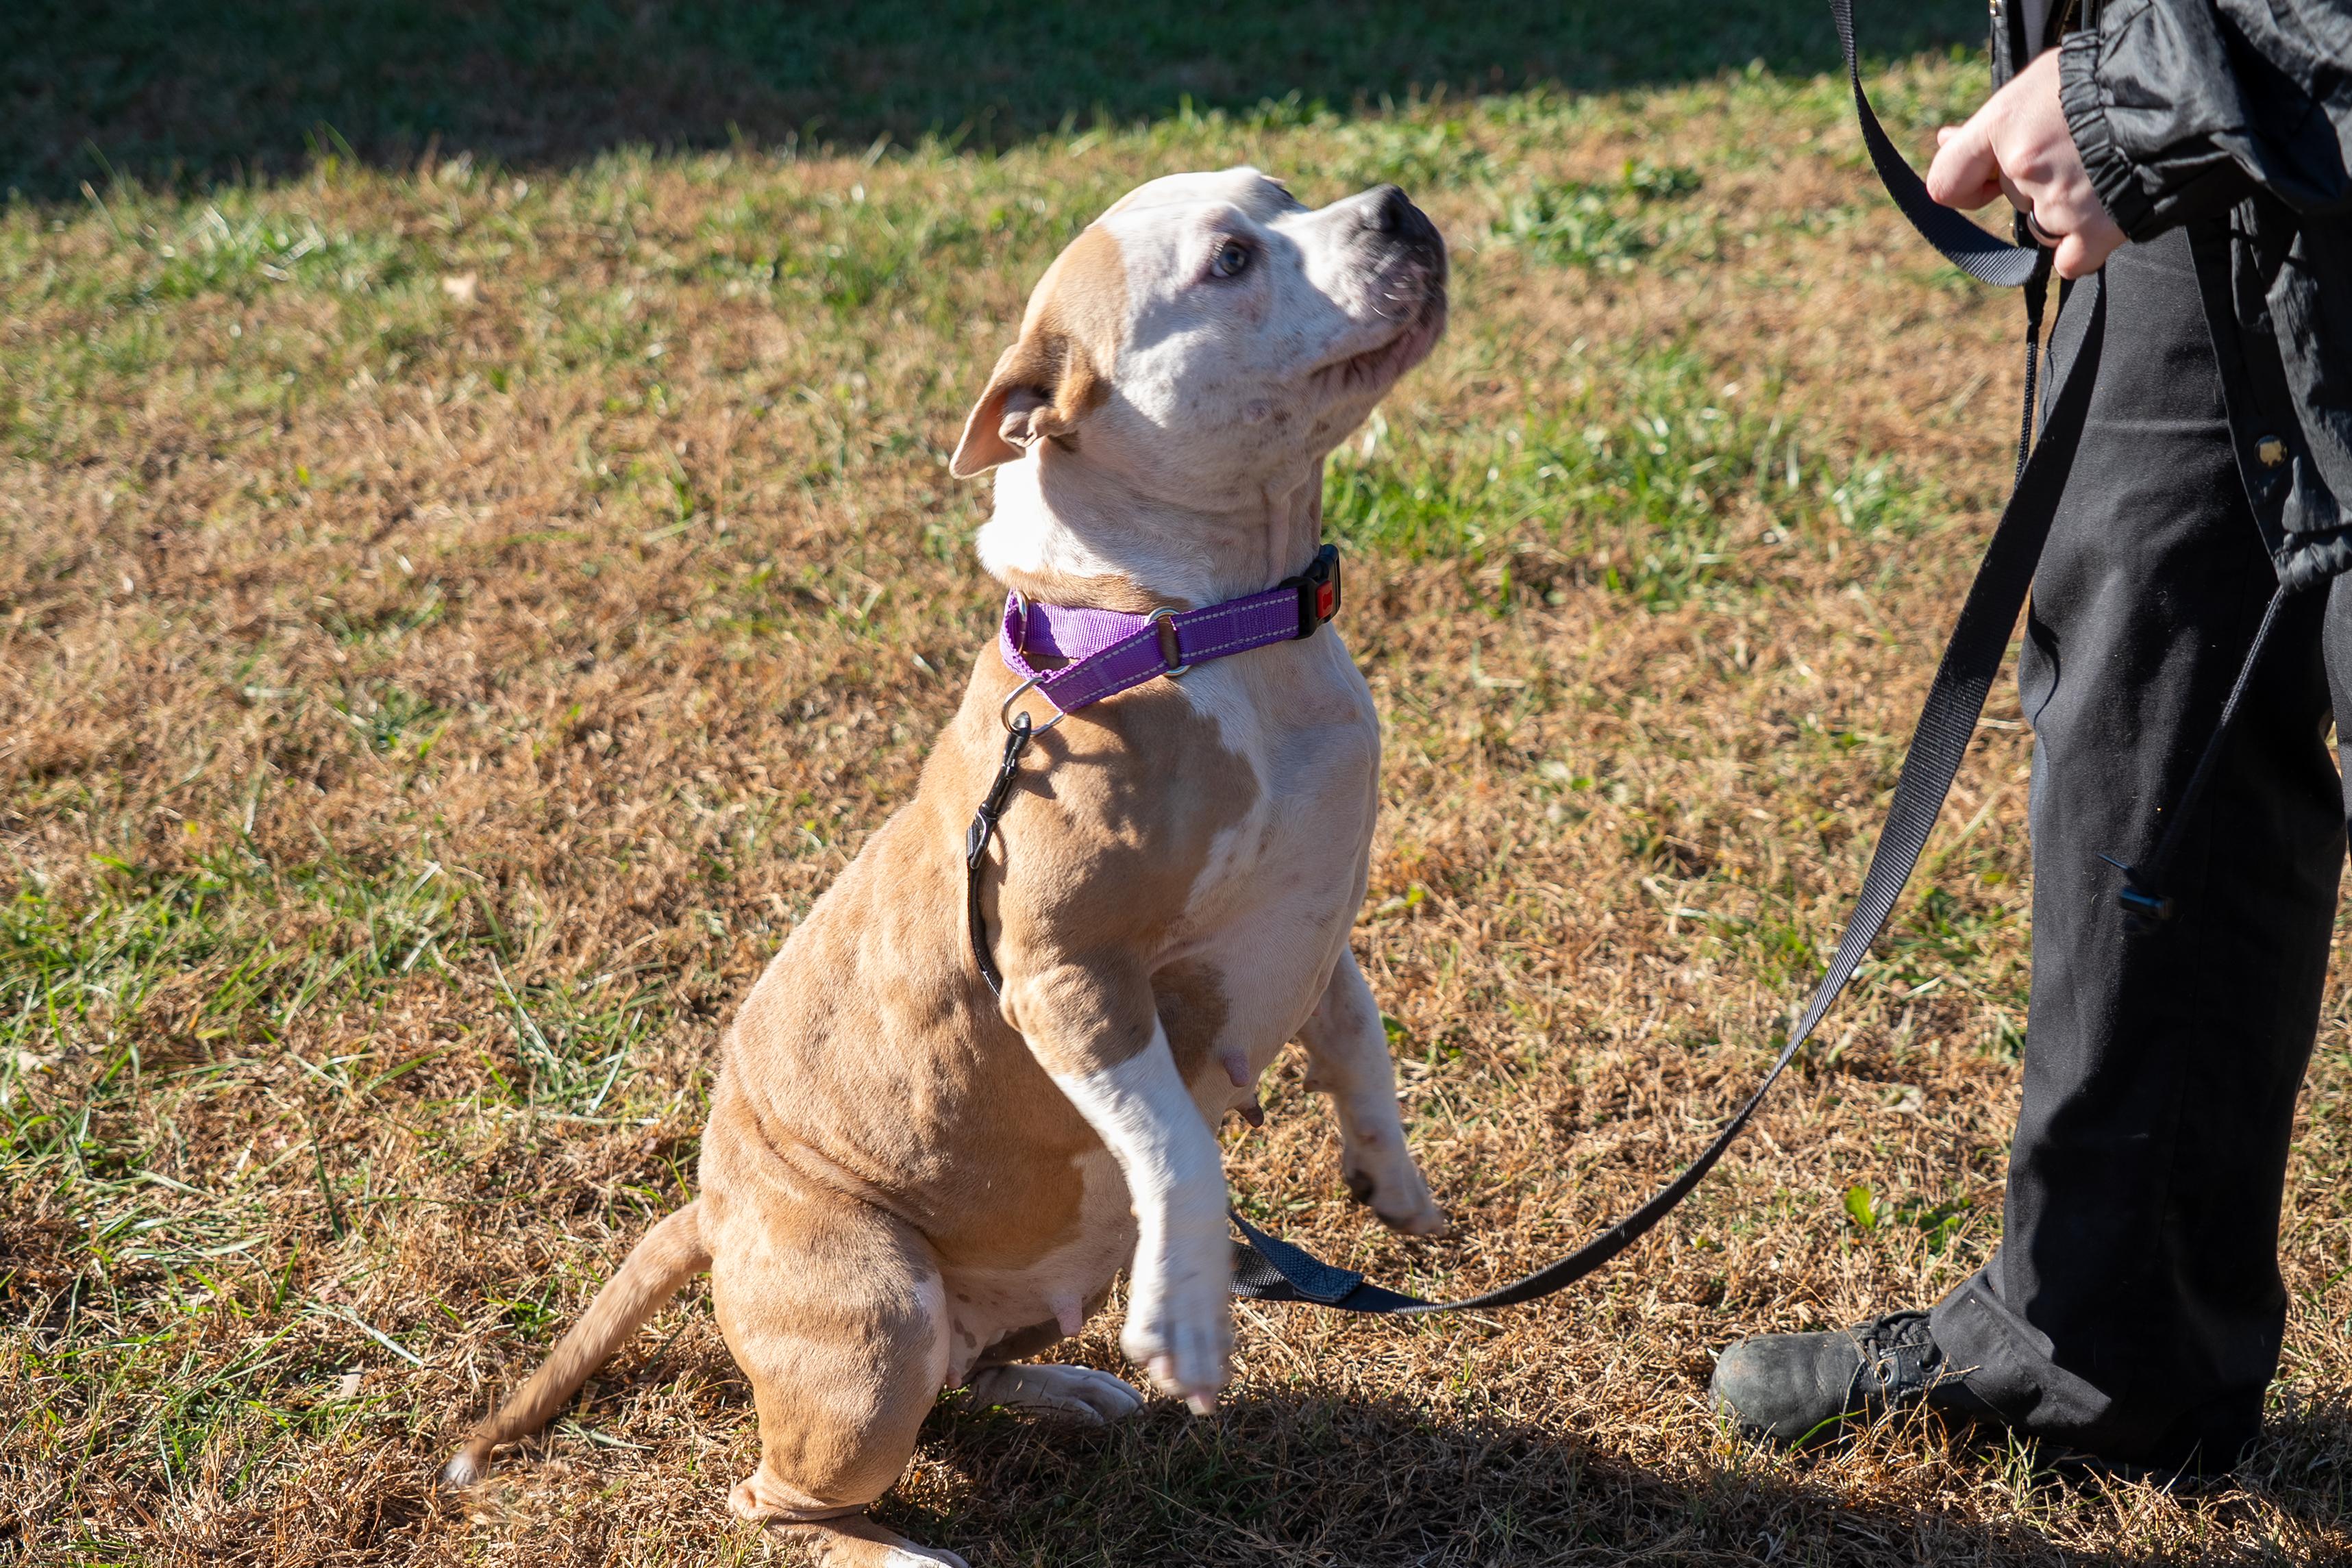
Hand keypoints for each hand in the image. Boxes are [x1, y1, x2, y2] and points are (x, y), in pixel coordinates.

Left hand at [1926, 49, 2125, 279]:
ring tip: (2106, 167)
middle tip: (2082, 147)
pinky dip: (2086, 244)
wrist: (2182, 92)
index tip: (1990, 178)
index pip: (1946, 182)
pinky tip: (2109, 211)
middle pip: (2012, 198)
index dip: (1969, 184)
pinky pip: (2071, 260)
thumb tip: (1946, 140)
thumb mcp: (2041, 81)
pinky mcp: (2095, 232)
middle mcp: (2023, 167)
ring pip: (2044, 223)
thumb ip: (1993, 121)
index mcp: (2003, 126)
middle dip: (2037, 181)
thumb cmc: (2108, 78)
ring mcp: (2058, 203)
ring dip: (2068, 207)